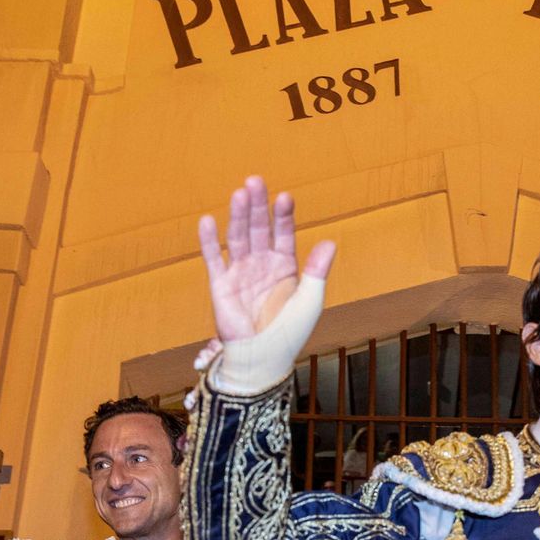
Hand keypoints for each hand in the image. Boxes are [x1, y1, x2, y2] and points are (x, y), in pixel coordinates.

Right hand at [198, 175, 335, 341]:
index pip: (284, 233)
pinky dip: (209, 241)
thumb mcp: (310, 300)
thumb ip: (317, 271)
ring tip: (239, 194)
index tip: (285, 198)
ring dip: (238, 216)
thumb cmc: (289, 333)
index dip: (283, 216)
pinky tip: (208, 221)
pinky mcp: (221, 285)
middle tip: (256, 182)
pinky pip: (214, 259)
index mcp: (285, 266)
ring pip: (238, 237)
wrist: (263, 358)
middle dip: (258, 206)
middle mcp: (262, 264)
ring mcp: (240, 272)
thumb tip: (330, 242)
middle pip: (259, 229)